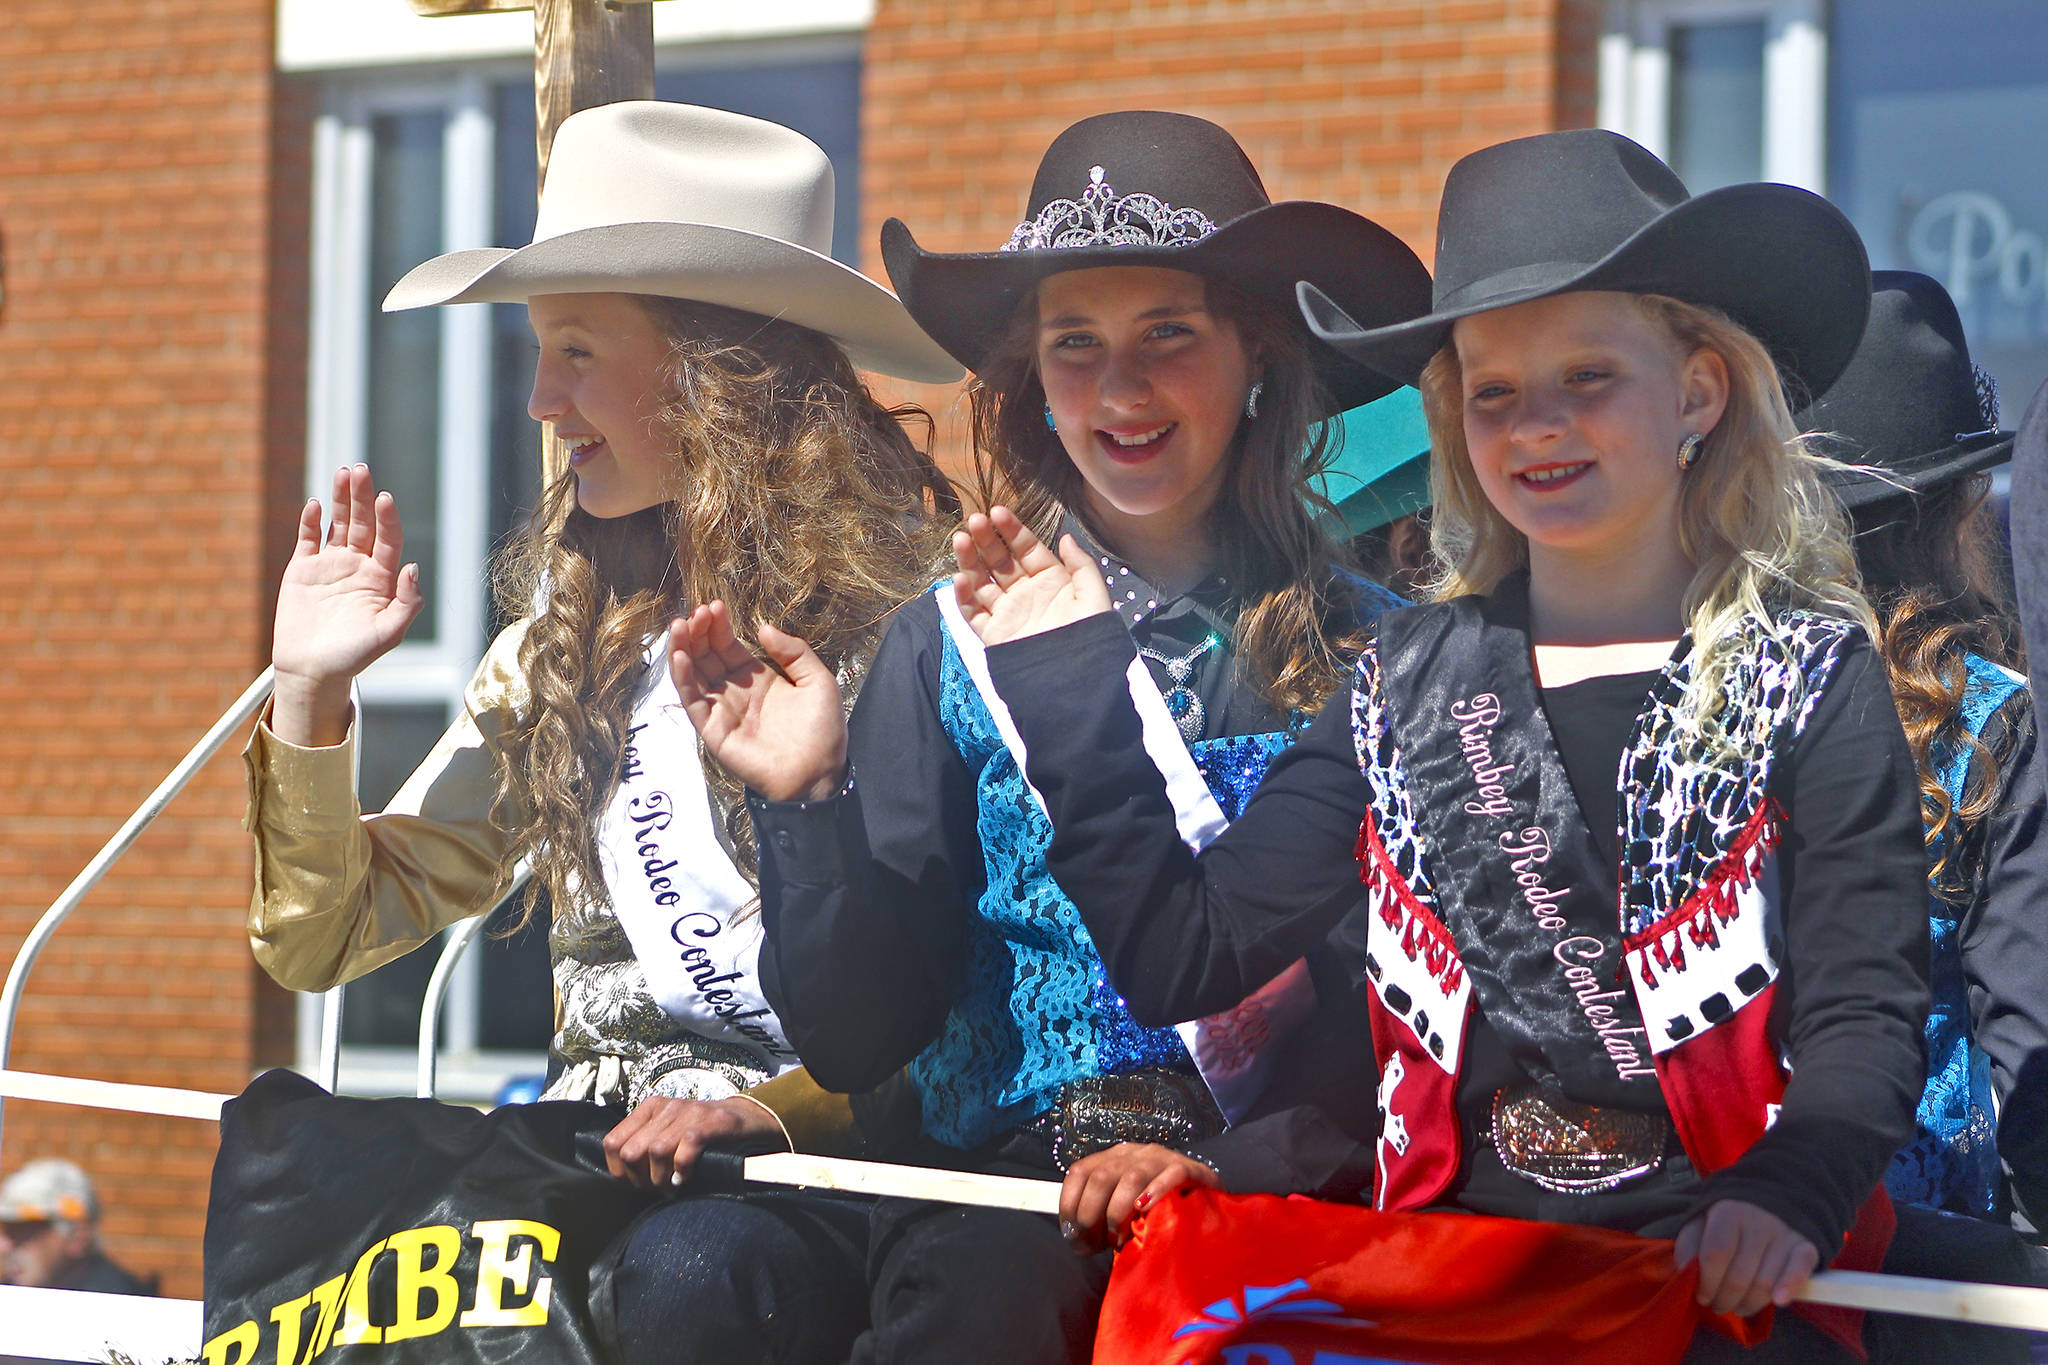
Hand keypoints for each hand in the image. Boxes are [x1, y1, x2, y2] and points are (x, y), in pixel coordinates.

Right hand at [269, 465, 424, 745]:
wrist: (313, 671)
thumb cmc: (354, 657)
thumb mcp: (387, 634)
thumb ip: (406, 603)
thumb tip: (412, 567)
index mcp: (382, 578)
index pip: (388, 539)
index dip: (388, 518)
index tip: (385, 498)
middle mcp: (359, 565)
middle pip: (364, 523)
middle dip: (363, 496)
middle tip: (361, 470)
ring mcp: (331, 564)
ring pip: (338, 523)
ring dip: (341, 499)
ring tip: (343, 472)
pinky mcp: (303, 569)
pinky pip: (308, 538)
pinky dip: (310, 520)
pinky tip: (314, 504)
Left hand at [601, 1094, 781, 1187]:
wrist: (746, 1119)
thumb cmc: (702, 1133)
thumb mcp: (667, 1134)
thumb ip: (643, 1147)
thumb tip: (621, 1176)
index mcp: (648, 1109)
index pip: (613, 1143)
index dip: (621, 1171)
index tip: (637, 1182)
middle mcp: (666, 1107)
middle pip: (632, 1151)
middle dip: (642, 1178)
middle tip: (658, 1187)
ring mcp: (690, 1112)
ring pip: (656, 1150)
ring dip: (663, 1177)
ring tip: (673, 1185)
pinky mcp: (713, 1121)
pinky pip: (688, 1145)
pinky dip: (684, 1167)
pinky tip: (687, 1176)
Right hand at [669, 601, 846, 802]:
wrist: (818, 774)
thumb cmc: (822, 731)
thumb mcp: (818, 681)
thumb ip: (794, 652)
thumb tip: (763, 628)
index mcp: (758, 678)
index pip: (728, 646)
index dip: (718, 626)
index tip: (713, 606)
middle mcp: (736, 691)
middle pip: (707, 656)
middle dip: (697, 632)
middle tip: (694, 611)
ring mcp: (722, 710)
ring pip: (694, 675)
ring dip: (683, 649)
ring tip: (679, 625)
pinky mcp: (713, 730)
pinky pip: (693, 701)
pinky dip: (683, 678)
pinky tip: (680, 656)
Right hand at [951, 506, 1111, 645]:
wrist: (1076, 678)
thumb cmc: (1089, 635)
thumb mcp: (1094, 595)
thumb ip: (1081, 565)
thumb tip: (1065, 537)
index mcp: (1051, 581)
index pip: (1027, 548)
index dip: (1012, 530)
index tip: (997, 512)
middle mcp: (1026, 593)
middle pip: (1000, 561)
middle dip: (986, 539)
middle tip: (974, 520)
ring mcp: (1008, 613)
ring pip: (982, 582)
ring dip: (970, 560)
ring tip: (960, 539)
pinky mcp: (994, 635)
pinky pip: (974, 613)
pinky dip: (964, 596)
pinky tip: (960, 578)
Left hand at [1058, 1142, 1220, 1252]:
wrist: (1204, 1203)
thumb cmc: (1155, 1213)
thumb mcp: (1120, 1212)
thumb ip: (1097, 1221)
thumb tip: (1076, 1239)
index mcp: (1111, 1160)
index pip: (1079, 1172)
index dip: (1070, 1205)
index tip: (1073, 1235)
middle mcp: (1133, 1154)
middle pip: (1100, 1178)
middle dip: (1091, 1216)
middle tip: (1099, 1243)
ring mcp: (1161, 1159)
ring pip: (1131, 1178)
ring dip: (1118, 1213)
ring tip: (1120, 1239)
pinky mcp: (1189, 1169)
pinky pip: (1172, 1174)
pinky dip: (1156, 1193)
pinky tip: (1146, 1212)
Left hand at [1674, 1199, 1819, 1316]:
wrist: (1768, 1201)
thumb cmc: (1727, 1222)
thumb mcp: (1700, 1225)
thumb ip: (1688, 1246)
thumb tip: (1685, 1272)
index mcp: (1728, 1212)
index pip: (1716, 1254)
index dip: (1707, 1283)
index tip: (1702, 1296)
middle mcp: (1758, 1221)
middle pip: (1740, 1275)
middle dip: (1725, 1299)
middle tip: (1718, 1306)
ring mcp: (1784, 1233)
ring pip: (1766, 1282)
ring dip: (1749, 1304)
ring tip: (1738, 1307)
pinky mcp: (1806, 1246)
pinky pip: (1800, 1271)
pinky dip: (1789, 1288)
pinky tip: (1779, 1301)